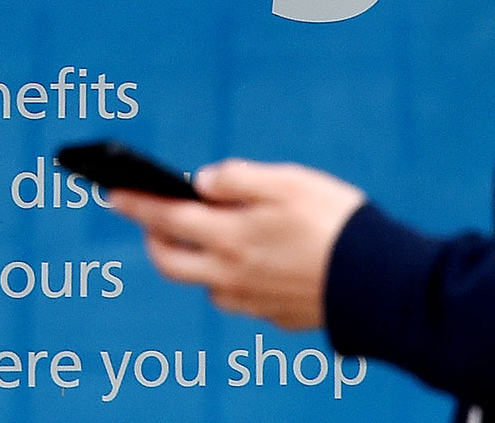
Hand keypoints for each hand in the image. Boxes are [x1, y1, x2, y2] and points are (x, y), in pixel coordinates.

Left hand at [108, 159, 365, 330]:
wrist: (383, 281)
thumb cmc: (336, 220)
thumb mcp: (287, 180)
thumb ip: (237, 178)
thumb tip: (201, 182)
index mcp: (230, 236)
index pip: (165, 218)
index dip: (135, 203)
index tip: (112, 193)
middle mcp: (230, 274)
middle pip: (169, 262)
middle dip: (153, 238)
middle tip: (154, 217)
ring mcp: (251, 300)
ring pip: (203, 283)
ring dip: (195, 258)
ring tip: (209, 233)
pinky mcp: (275, 316)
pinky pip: (236, 298)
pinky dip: (230, 278)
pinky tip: (250, 261)